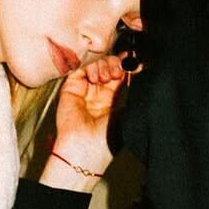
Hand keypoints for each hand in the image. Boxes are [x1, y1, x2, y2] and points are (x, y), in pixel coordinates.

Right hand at [43, 54, 126, 190]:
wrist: (84, 148)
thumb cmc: (106, 139)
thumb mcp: (126, 109)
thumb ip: (130, 87)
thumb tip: (137, 65)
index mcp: (115, 100)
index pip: (121, 74)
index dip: (126, 65)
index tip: (133, 60)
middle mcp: (99, 93)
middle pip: (108, 65)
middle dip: (116, 63)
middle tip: (118, 71)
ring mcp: (85, 89)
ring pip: (95, 64)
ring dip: (103, 65)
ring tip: (106, 77)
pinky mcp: (71, 87)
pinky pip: (79, 67)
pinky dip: (89, 65)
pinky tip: (95, 76)